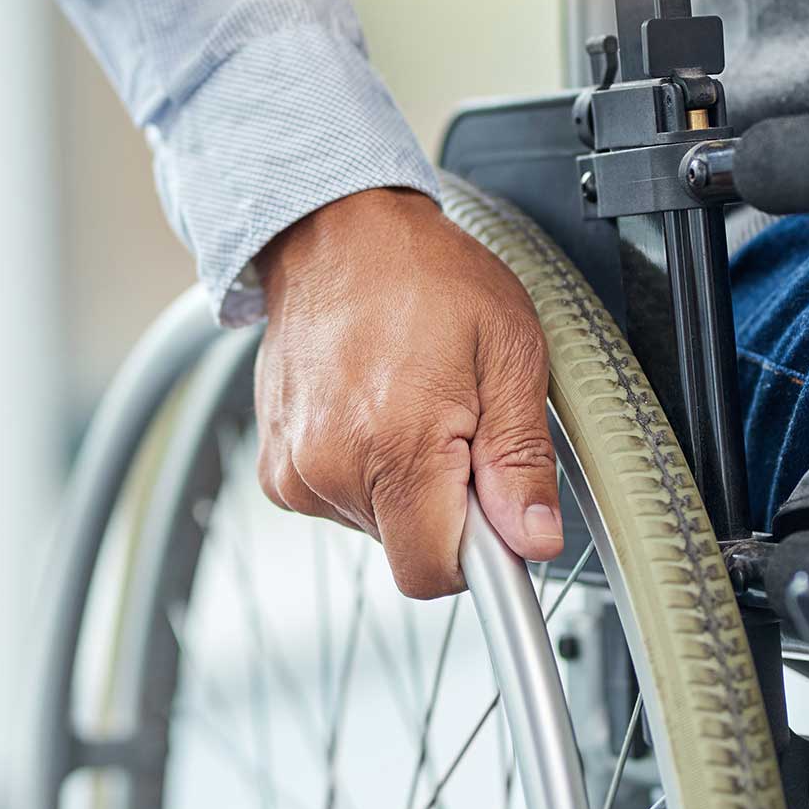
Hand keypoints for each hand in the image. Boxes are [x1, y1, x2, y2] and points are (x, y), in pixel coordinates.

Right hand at [254, 187, 563, 597]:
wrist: (334, 234)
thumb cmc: (423, 276)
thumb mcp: (507, 353)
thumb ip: (520, 459)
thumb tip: (533, 538)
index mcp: (393, 445)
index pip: (433, 573)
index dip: (479, 558)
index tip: (498, 524)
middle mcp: (330, 466)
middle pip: (409, 547)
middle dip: (445, 506)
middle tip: (457, 427)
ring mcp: (294, 468)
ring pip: (375, 526)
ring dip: (404, 485)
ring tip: (410, 404)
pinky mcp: (275, 465)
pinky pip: (338, 500)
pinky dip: (364, 471)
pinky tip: (372, 411)